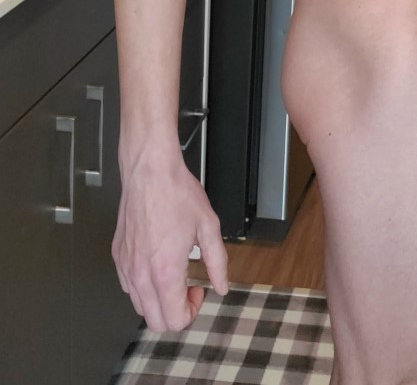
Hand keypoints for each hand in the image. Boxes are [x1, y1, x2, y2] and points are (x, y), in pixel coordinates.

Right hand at [112, 145, 228, 332]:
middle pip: (155, 322)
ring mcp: (126, 266)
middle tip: (188, 287)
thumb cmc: (177, 193)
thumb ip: (217, 263)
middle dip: (176, 312)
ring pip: (139, 307)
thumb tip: (221, 286)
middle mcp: (141, 274)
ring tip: (174, 275)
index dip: (192, 311)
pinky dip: (142, 286)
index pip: (175, 320)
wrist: (150, 171)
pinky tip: (156, 265)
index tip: (199, 290)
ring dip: (158, 301)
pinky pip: (127, 287)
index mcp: (165, 272)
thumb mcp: (208, 227)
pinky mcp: (118, 256)